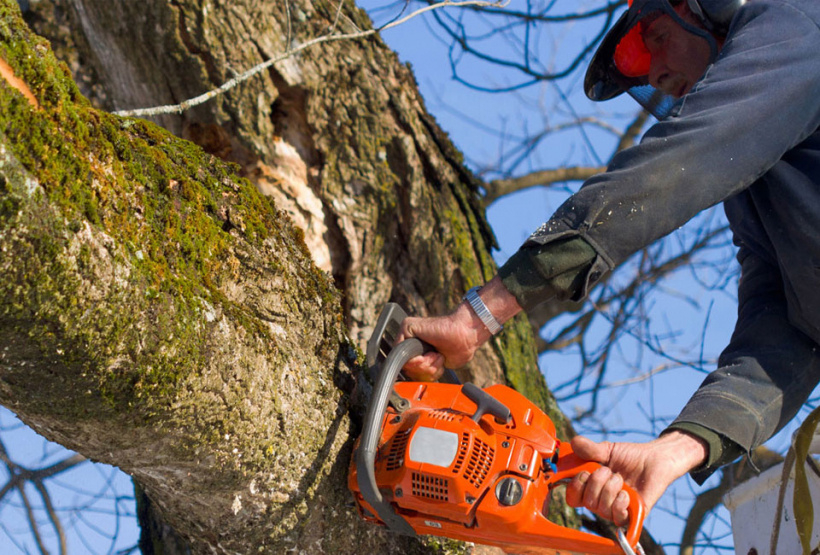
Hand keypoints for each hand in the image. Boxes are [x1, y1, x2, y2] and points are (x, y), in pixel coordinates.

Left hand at [397, 276, 522, 380]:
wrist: (465, 335)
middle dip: (425, 371)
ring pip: (405, 363)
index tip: (436, 371)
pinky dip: (418, 359)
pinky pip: (402, 351)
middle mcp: (411, 343)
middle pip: (407, 369)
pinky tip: (430, 352)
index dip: (422, 376)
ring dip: (425, 365)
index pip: (410, 372)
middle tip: (438, 359)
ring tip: (436, 355)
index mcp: (418, 352)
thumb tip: (413, 377)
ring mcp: (408, 335)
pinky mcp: (407, 326)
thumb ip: (423, 371)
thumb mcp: (438, 368)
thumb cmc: (458, 349)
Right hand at [565, 431, 707, 525]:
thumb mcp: (607, 450)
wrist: (655, 459)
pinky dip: (620, 502)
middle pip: (587, 502)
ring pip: (601, 508)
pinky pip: (618, 516)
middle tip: (609, 471)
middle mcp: (600, 501)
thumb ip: (589, 448)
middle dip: (596, 482)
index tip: (584, 473)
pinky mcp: (631, 515)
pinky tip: (627, 493)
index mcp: (591, 487)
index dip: (575, 487)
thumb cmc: (630, 456)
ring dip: (610, 489)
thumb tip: (574, 443)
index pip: (573, 498)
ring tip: (621, 479)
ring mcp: (615, 509)